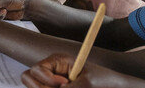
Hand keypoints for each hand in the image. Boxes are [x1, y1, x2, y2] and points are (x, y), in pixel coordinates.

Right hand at [21, 54, 144, 87]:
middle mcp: (50, 70)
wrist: (116, 86)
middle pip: (28, 78)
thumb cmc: (104, 80)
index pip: (36, 69)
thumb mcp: (88, 83)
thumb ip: (71, 87)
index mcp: (57, 60)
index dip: (47, 79)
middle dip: (41, 87)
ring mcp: (51, 81)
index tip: (64, 84)